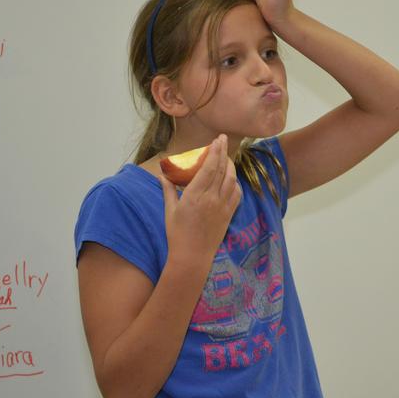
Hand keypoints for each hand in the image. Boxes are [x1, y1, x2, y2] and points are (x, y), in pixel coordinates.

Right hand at [158, 135, 240, 267]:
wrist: (192, 257)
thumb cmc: (177, 235)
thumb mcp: (169, 211)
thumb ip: (168, 190)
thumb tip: (162, 175)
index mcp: (194, 195)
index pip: (209, 167)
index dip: (215, 151)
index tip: (217, 140)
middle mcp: (211, 199)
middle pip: (221, 170)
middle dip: (223, 152)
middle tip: (223, 140)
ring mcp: (222, 207)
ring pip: (231, 180)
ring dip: (231, 166)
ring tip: (227, 157)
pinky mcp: (228, 215)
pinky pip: (236, 194)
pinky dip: (235, 183)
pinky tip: (231, 179)